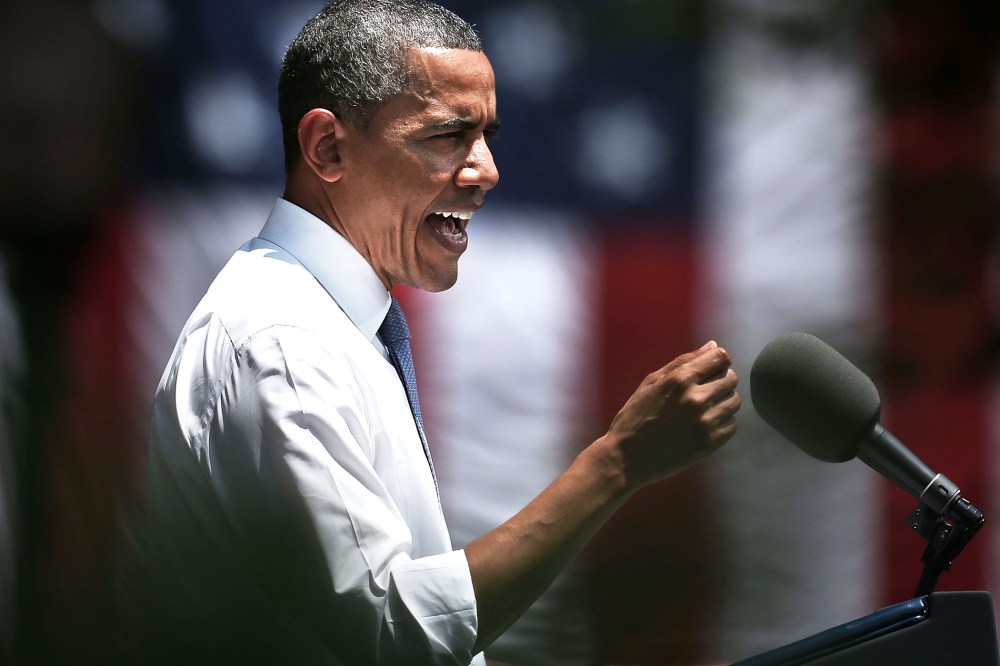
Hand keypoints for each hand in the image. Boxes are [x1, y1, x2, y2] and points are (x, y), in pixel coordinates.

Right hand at [603, 341, 739, 487]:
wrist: (627, 457)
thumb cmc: (636, 415)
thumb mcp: (652, 382)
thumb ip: (684, 362)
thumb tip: (714, 346)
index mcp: (680, 380)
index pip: (721, 358)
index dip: (718, 360)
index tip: (709, 368)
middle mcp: (696, 399)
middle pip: (731, 379)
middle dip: (721, 380)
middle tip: (704, 390)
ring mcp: (704, 423)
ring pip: (734, 402)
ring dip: (723, 401)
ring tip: (703, 409)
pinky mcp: (709, 444)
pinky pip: (732, 425)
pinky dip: (722, 423)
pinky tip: (703, 425)